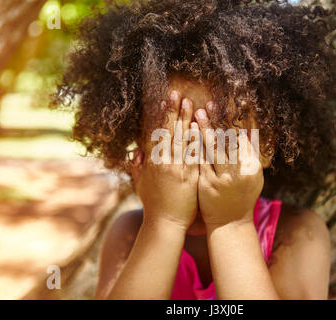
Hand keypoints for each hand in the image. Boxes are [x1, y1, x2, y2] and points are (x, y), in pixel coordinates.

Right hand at [129, 90, 198, 229]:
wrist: (165, 223)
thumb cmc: (154, 205)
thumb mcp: (141, 184)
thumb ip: (138, 167)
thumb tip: (136, 151)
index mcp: (153, 162)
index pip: (157, 134)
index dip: (160, 117)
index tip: (163, 101)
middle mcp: (163, 162)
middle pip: (169, 132)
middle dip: (173, 112)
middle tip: (177, 94)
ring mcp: (176, 168)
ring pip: (181, 139)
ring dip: (185, 120)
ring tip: (190, 103)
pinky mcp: (189, 176)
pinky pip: (193, 154)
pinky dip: (195, 140)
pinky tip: (199, 127)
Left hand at [194, 102, 263, 226]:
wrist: (230, 222)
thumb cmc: (242, 196)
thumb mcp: (253, 176)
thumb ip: (249, 155)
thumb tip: (245, 131)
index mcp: (252, 167)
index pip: (243, 138)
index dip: (234, 121)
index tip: (227, 107)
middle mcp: (239, 172)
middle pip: (229, 140)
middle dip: (219, 120)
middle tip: (210, 104)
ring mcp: (222, 178)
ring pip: (214, 148)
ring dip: (206, 129)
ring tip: (198, 113)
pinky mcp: (207, 184)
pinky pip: (201, 160)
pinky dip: (196, 145)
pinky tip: (190, 133)